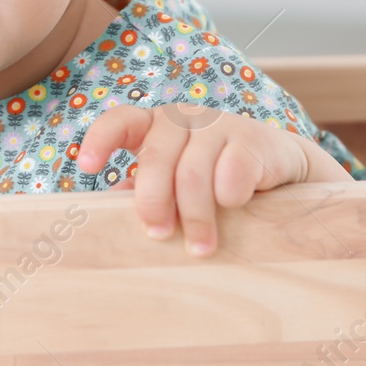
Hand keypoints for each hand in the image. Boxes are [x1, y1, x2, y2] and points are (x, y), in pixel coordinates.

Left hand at [76, 104, 352, 256]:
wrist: (279, 166)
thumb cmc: (214, 177)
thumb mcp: (176, 182)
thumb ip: (144, 191)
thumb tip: (108, 214)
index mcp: (155, 126)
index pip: (120, 121)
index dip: (100, 141)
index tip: (86, 168)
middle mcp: (183, 118)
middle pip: (156, 158)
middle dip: (154, 201)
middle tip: (157, 235)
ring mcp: (218, 124)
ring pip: (193, 172)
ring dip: (195, 216)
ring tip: (201, 248)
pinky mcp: (253, 139)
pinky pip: (233, 172)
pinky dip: (230, 196)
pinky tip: (234, 207)